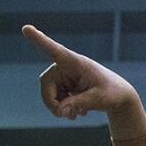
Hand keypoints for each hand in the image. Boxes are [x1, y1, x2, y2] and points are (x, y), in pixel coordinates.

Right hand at [22, 25, 139, 119]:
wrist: (118, 97)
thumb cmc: (112, 93)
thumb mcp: (99, 99)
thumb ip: (79, 103)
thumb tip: (59, 111)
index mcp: (76, 62)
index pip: (55, 50)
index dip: (39, 40)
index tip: (26, 28)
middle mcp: (66, 66)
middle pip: (46, 83)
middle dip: (52, 102)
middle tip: (64, 116)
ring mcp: (63, 76)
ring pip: (48, 94)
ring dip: (59, 107)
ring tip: (77, 114)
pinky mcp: (63, 85)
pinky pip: (54, 99)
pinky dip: (62, 108)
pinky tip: (77, 112)